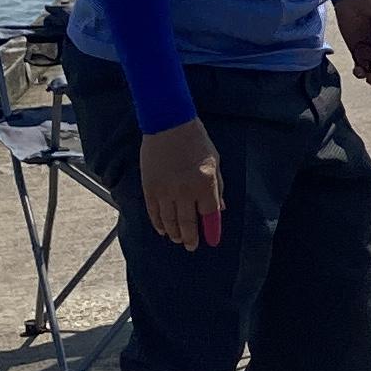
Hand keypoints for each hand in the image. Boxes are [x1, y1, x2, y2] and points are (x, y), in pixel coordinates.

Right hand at [140, 118, 223, 250]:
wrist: (168, 124)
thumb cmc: (196, 141)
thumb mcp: (215, 162)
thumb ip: (218, 187)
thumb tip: (220, 209)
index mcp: (205, 183)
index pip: (210, 214)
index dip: (211, 230)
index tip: (212, 240)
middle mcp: (185, 190)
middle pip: (188, 223)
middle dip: (191, 238)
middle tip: (191, 246)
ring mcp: (166, 190)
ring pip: (169, 221)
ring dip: (174, 233)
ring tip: (178, 239)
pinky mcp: (150, 187)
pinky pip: (154, 212)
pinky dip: (158, 223)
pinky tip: (162, 230)